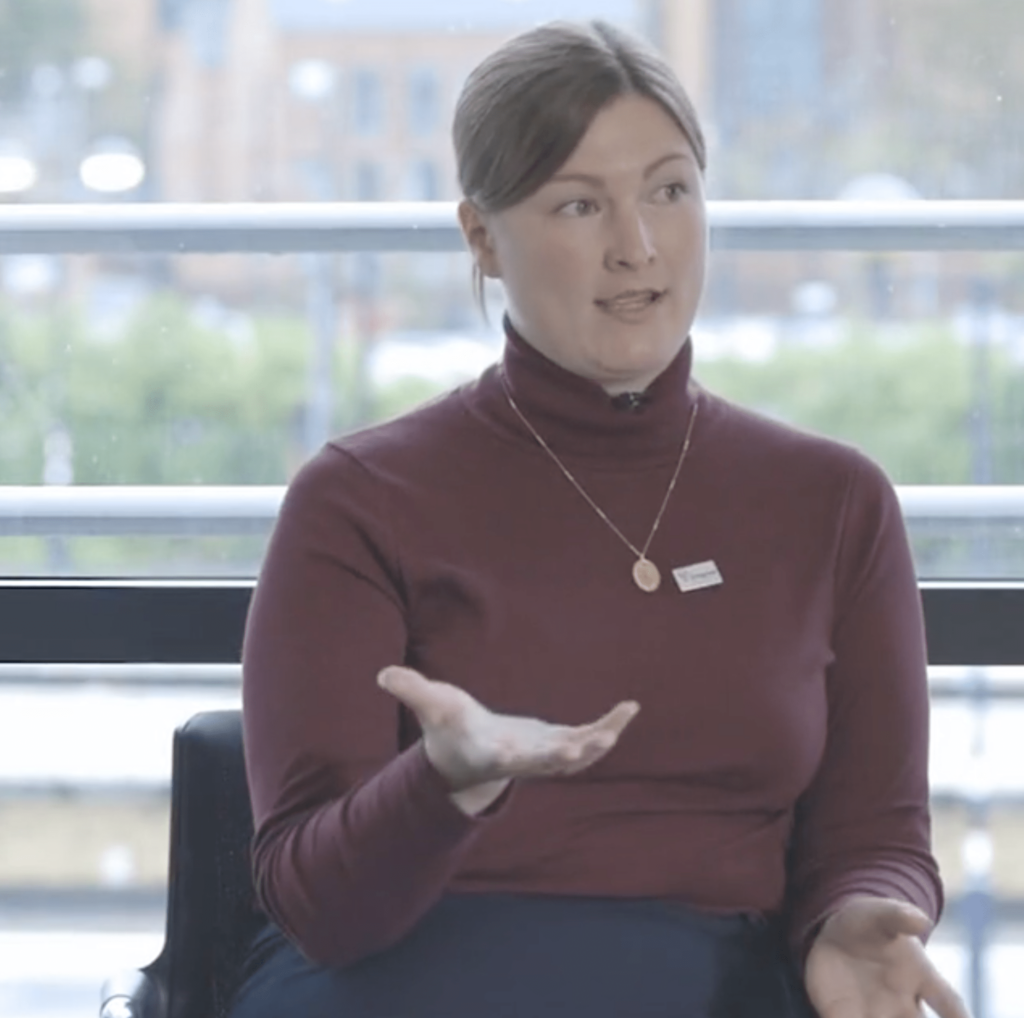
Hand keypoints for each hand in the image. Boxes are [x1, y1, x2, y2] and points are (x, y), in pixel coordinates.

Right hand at [377, 665, 639, 791]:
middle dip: (569, 754)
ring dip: (602, 739)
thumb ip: (411, 689)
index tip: (549, 751)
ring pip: (579, 755)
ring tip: (624, 717)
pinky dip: (608, 728)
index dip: (526, 755)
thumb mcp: (431, 706)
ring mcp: (543, 757)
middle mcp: (523, 760)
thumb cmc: (449, 731)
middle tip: (589, 745)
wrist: (466, 760)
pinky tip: (630, 708)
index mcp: (494, 752)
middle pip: (549, 762)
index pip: (509, 756)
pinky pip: (588, 741)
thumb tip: (382, 674)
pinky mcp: (557, 746)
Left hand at [805, 896, 970, 1017]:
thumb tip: (921, 919)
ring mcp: (875, 1013)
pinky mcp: (843, 1014)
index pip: (949, 1002)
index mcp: (921, 976)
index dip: (959, 1017)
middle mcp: (903, 1004)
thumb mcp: (879, 914)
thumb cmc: (868, 924)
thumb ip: (898, 916)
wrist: (834, 934)